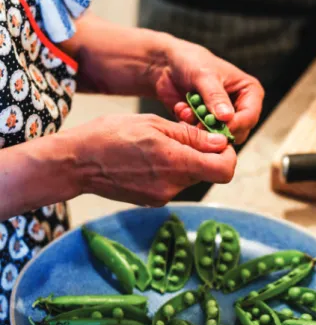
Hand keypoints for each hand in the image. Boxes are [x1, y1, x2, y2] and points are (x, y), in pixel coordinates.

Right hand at [77, 114, 236, 206]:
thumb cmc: (110, 135)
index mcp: (176, 162)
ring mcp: (162, 196)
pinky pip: (174, 184)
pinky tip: (150, 158)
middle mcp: (173, 185)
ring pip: (191, 177)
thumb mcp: (152, 124)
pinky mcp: (152, 201)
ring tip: (162, 145)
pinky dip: (171, 170)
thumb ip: (190, 136)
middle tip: (187, 135)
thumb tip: (220, 142)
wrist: (77, 163)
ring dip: (187, 161)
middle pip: (210, 173)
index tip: (217, 140)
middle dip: (206, 154)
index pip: (225, 169)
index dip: (228, 154)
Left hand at [150, 36, 263, 143]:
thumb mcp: (205, 76)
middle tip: (198, 123)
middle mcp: (240, 107)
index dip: (235, 125)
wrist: (169, 64)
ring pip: (220, 137)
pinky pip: (203, 136)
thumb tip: (227, 117)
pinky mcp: (207, 124)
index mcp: (249, 91)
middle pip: (238, 131)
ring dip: (200, 128)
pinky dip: (190, 125)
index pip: (250, 116)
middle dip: (216, 130)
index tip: (216, 127)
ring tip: (187, 111)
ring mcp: (223, 117)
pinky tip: (182, 109)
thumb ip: (215, 97)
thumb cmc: (192, 62)